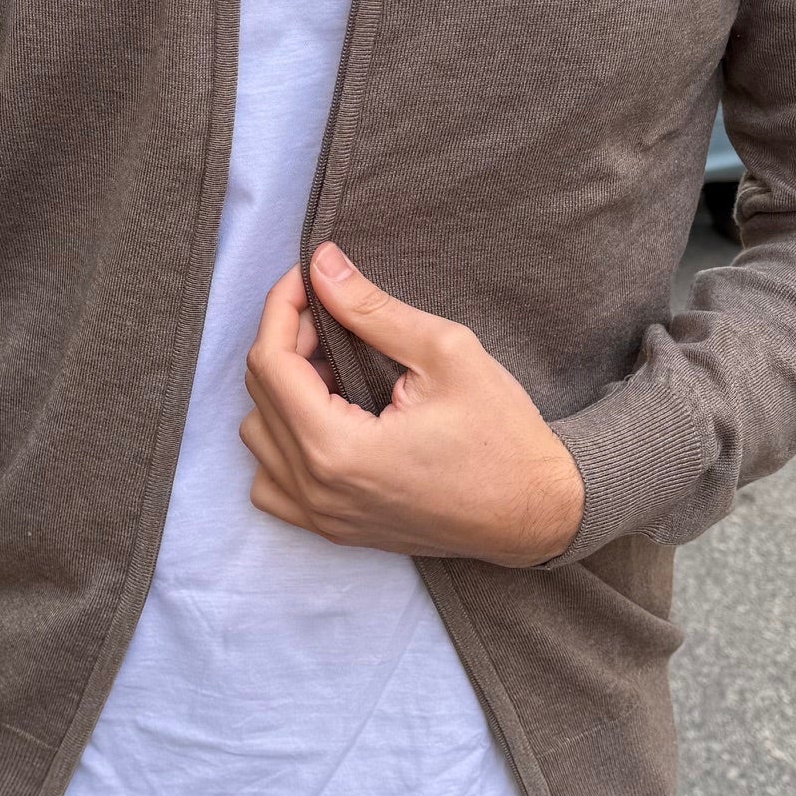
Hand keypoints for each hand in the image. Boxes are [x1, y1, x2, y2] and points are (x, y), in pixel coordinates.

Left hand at [240, 243, 584, 566]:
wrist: (536, 511)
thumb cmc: (503, 435)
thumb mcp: (445, 353)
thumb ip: (372, 308)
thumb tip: (322, 266)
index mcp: (338, 449)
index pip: (272, 363)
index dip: (282, 307)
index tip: (307, 278)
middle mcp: (318, 490)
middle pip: (259, 396)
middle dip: (286, 342)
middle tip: (332, 316)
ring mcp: (323, 517)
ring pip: (258, 438)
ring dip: (282, 393)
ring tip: (332, 368)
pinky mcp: (335, 529)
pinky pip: (273, 484)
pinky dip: (282, 445)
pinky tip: (324, 418)